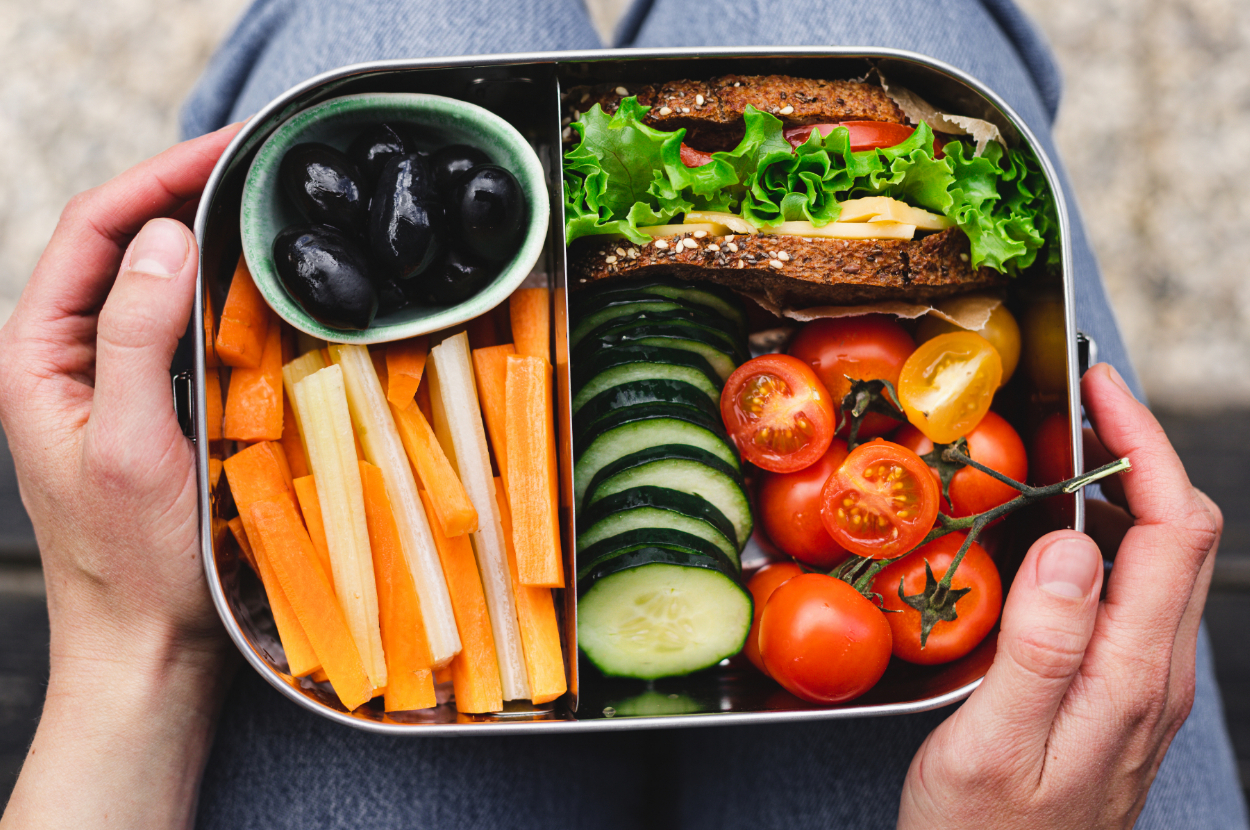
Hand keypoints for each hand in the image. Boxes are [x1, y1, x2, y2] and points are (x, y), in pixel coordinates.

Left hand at [0, 124, 240, 829]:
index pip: (92, 232)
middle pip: (124, 245)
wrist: (150, 649)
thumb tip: (164, 238)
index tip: (229, 148)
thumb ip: (133, 337)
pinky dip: (229, 299)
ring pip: (159, 284)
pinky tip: (270, 291)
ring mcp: (118, 383)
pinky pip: (190, 332)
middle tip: (264, 166)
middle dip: (189, 194)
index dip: (156, 178)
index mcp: (40, 356)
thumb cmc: (134, 566)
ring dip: (212, 243)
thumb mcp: (131, 446)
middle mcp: (74, 359)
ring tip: (271, 211)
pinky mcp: (160, 408)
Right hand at [897, 363, 1221, 828]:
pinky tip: (1049, 534)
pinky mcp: (1119, 690)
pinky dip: (1103, 536)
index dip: (1143, 445)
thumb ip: (1040, 647)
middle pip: (1180, 532)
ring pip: (1160, 558)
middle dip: (1138, 450)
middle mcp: (1155, 672)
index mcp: (1133, 675)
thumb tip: (1070, 542)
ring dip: (1121, 491)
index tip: (1100, 388)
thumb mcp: (993, 745)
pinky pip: (1131, 591)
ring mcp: (1143, 683)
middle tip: (1076, 405)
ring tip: (1057, 455)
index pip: (1172, 528)